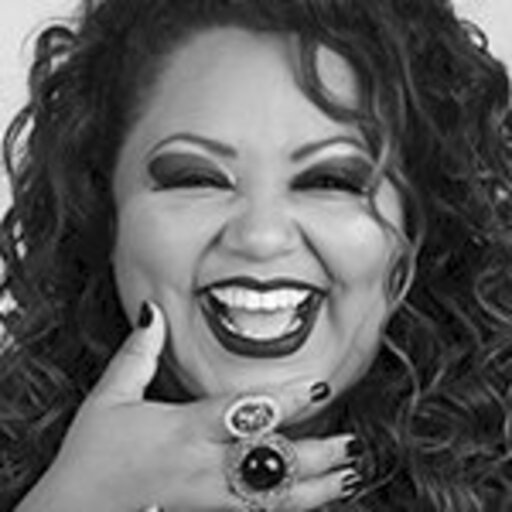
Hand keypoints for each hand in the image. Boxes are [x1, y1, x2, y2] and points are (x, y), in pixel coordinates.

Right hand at [16, 302, 361, 511]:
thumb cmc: (90, 454)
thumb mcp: (109, 396)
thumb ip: (137, 352)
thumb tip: (150, 311)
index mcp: (184, 428)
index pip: (244, 411)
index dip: (285, 400)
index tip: (320, 388)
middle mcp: (201, 465)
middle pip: (269, 462)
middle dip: (315, 455)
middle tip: (351, 444)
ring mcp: (204, 497)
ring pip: (270, 499)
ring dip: (313, 490)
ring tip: (348, 478)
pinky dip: (287, 509)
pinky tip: (311, 502)